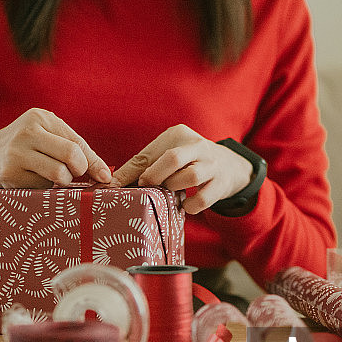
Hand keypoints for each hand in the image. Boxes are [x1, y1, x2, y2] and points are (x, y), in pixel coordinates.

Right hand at [0, 108, 111, 187]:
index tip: (104, 178)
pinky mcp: (9, 175)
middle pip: (72, 156)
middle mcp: (28, 132)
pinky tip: (33, 180)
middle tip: (73, 175)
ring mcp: (16, 153)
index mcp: (40, 117)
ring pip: (59, 174)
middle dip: (79, 171)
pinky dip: (45, 188)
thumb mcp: (46, 136)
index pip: (78, 142)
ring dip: (62, 182)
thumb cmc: (24, 146)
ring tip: (52, 177)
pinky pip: (42, 187)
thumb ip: (76, 150)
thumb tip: (106, 175)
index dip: (94, 163)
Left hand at [112, 125, 252, 213]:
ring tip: (168, 194)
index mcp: (178, 135)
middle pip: (172, 159)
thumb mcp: (166, 154)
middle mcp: (197, 146)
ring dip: (173, 189)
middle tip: (146, 187)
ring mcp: (212, 165)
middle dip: (154, 176)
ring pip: (189, 177)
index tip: (116, 186)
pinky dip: (190, 206)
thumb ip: (142, 165)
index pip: (150, 152)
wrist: (230, 166)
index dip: (132, 171)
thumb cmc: (187, 161)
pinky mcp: (221, 184)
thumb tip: (111, 182)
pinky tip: (185, 206)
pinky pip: (203, 199)